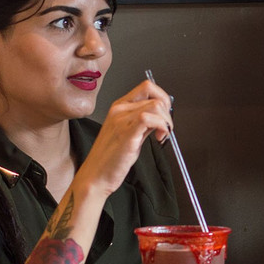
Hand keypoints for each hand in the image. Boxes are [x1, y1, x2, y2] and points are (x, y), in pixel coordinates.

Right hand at [75, 80, 173, 196]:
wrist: (96, 176)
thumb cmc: (110, 159)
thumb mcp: (129, 134)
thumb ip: (144, 123)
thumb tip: (162, 118)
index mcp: (119, 107)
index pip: (147, 87)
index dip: (163, 98)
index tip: (165, 115)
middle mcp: (119, 110)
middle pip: (154, 95)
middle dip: (167, 111)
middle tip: (165, 128)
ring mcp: (121, 120)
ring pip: (156, 105)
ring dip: (166, 121)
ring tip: (162, 135)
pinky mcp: (126, 133)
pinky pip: (149, 118)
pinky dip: (161, 126)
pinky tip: (159, 138)